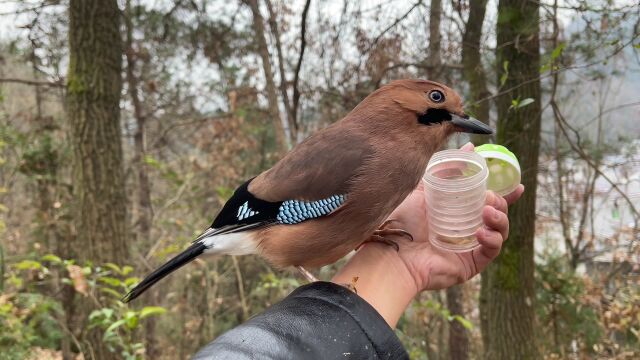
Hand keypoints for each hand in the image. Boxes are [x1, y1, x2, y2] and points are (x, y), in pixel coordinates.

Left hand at [332, 142, 523, 326]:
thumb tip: (470, 146)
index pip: (487, 202)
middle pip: (497, 215)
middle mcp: (465, 230)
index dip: (506, 194)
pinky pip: (491, 251)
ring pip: (499, 232)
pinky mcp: (469, 264)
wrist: (390, 252)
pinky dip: (492, 240)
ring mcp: (469, 248)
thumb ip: (445, 169)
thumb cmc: (401, 221)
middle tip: (490, 197)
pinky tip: (482, 232)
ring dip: (500, 219)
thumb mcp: (423, 189)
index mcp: (457, 213)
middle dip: (501, 204)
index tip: (519, 186)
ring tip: (487, 212)